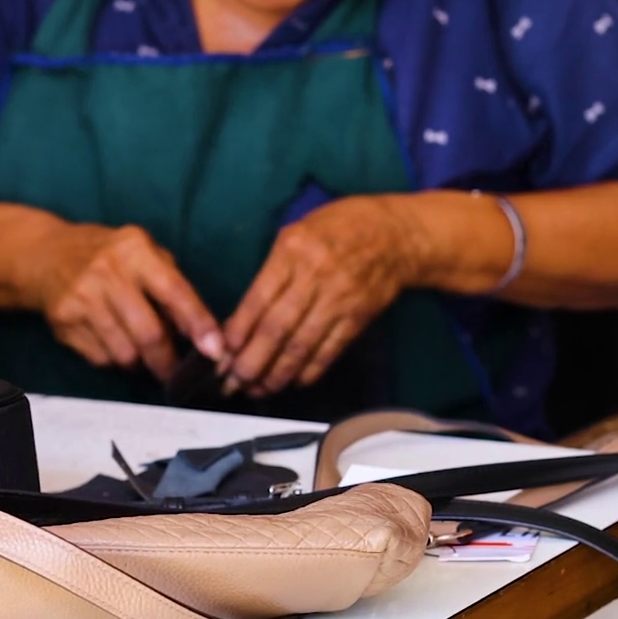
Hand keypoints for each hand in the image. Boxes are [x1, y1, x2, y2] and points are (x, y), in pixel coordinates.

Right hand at [30, 224, 224, 380]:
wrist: (44, 256)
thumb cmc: (107, 256)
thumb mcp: (143, 254)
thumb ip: (172, 286)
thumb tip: (202, 333)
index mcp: (134, 250)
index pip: (174, 292)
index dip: (198, 324)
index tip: (215, 351)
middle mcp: (107, 272)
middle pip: (149, 333)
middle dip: (168, 361)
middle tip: (176, 373)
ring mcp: (82, 298)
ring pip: (125, 353)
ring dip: (139, 362)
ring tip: (139, 351)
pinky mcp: (64, 321)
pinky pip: (101, 358)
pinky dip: (114, 359)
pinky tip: (111, 341)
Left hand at [222, 196, 424, 396]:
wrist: (397, 234)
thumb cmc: (338, 228)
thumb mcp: (295, 234)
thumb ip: (269, 274)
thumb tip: (241, 320)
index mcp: (293, 252)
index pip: (258, 301)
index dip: (237, 334)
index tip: (220, 356)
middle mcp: (316, 277)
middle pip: (276, 329)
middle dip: (250, 363)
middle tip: (232, 384)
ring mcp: (339, 299)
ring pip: (301, 346)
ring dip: (276, 374)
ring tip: (257, 390)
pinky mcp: (359, 317)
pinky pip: (330, 350)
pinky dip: (310, 371)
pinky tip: (293, 382)